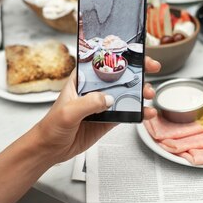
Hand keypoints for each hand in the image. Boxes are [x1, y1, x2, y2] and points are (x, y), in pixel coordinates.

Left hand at [33, 56, 159, 162]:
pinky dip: (139, 112)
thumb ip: (88, 103)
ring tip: (149, 95)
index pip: (102, 60)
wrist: (50, 149)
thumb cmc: (51, 126)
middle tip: (151, 69)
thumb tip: (109, 99)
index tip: (135, 52)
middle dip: (137, 70)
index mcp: (81, 80)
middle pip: (119, 74)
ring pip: (126, 93)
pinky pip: (126, 113)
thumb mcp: (68, 112)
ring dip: (140, 92)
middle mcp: (93, 89)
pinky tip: (147, 113)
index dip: (119, 54)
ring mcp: (102, 105)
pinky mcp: (107, 120)